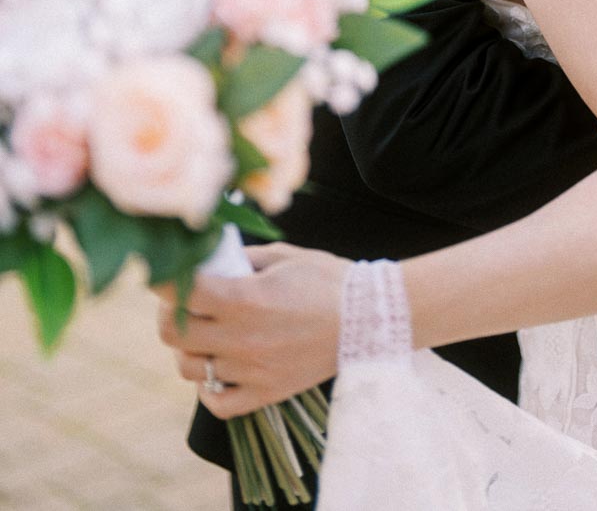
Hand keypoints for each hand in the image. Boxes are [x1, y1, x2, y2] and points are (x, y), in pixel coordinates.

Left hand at [155, 243, 345, 418]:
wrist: (369, 318)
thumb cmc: (327, 279)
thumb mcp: (283, 256)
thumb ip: (242, 259)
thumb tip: (210, 258)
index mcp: (244, 299)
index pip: (180, 293)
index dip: (164, 280)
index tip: (165, 272)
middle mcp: (242, 339)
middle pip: (173, 334)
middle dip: (168, 312)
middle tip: (181, 301)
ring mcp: (252, 371)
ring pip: (189, 369)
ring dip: (187, 349)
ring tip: (202, 333)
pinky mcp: (266, 394)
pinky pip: (218, 404)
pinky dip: (208, 388)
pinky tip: (217, 367)